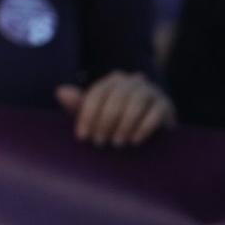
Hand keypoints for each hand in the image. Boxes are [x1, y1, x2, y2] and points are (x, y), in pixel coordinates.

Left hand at [56, 71, 173, 148]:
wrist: (151, 131)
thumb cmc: (117, 122)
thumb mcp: (97, 115)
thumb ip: (79, 105)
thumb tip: (59, 91)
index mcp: (113, 80)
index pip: (97, 93)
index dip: (87, 115)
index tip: (82, 137)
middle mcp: (132, 80)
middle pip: (116, 97)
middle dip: (105, 121)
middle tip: (99, 143)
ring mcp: (151, 91)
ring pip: (135, 103)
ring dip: (124, 124)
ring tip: (117, 144)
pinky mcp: (165, 104)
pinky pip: (154, 113)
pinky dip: (143, 127)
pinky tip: (134, 141)